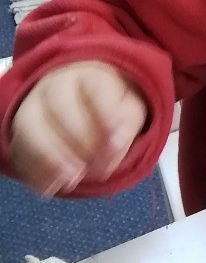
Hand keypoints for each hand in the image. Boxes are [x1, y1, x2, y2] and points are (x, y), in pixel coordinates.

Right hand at [8, 62, 147, 196]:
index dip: (108, 116)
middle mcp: (56, 85)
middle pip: (60, 107)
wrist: (80, 100)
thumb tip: (116, 144)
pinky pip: (19, 149)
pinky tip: (53, 187)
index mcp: (90, 74)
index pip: (97, 89)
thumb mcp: (130, 108)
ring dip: (51, 157)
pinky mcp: (18, 131)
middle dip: (79, 140)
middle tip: (96, 167)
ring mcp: (32, 106)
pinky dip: (34, 171)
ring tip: (73, 179)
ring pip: (30, 126)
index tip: (117, 141)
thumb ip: (127, 124)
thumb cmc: (109, 104)